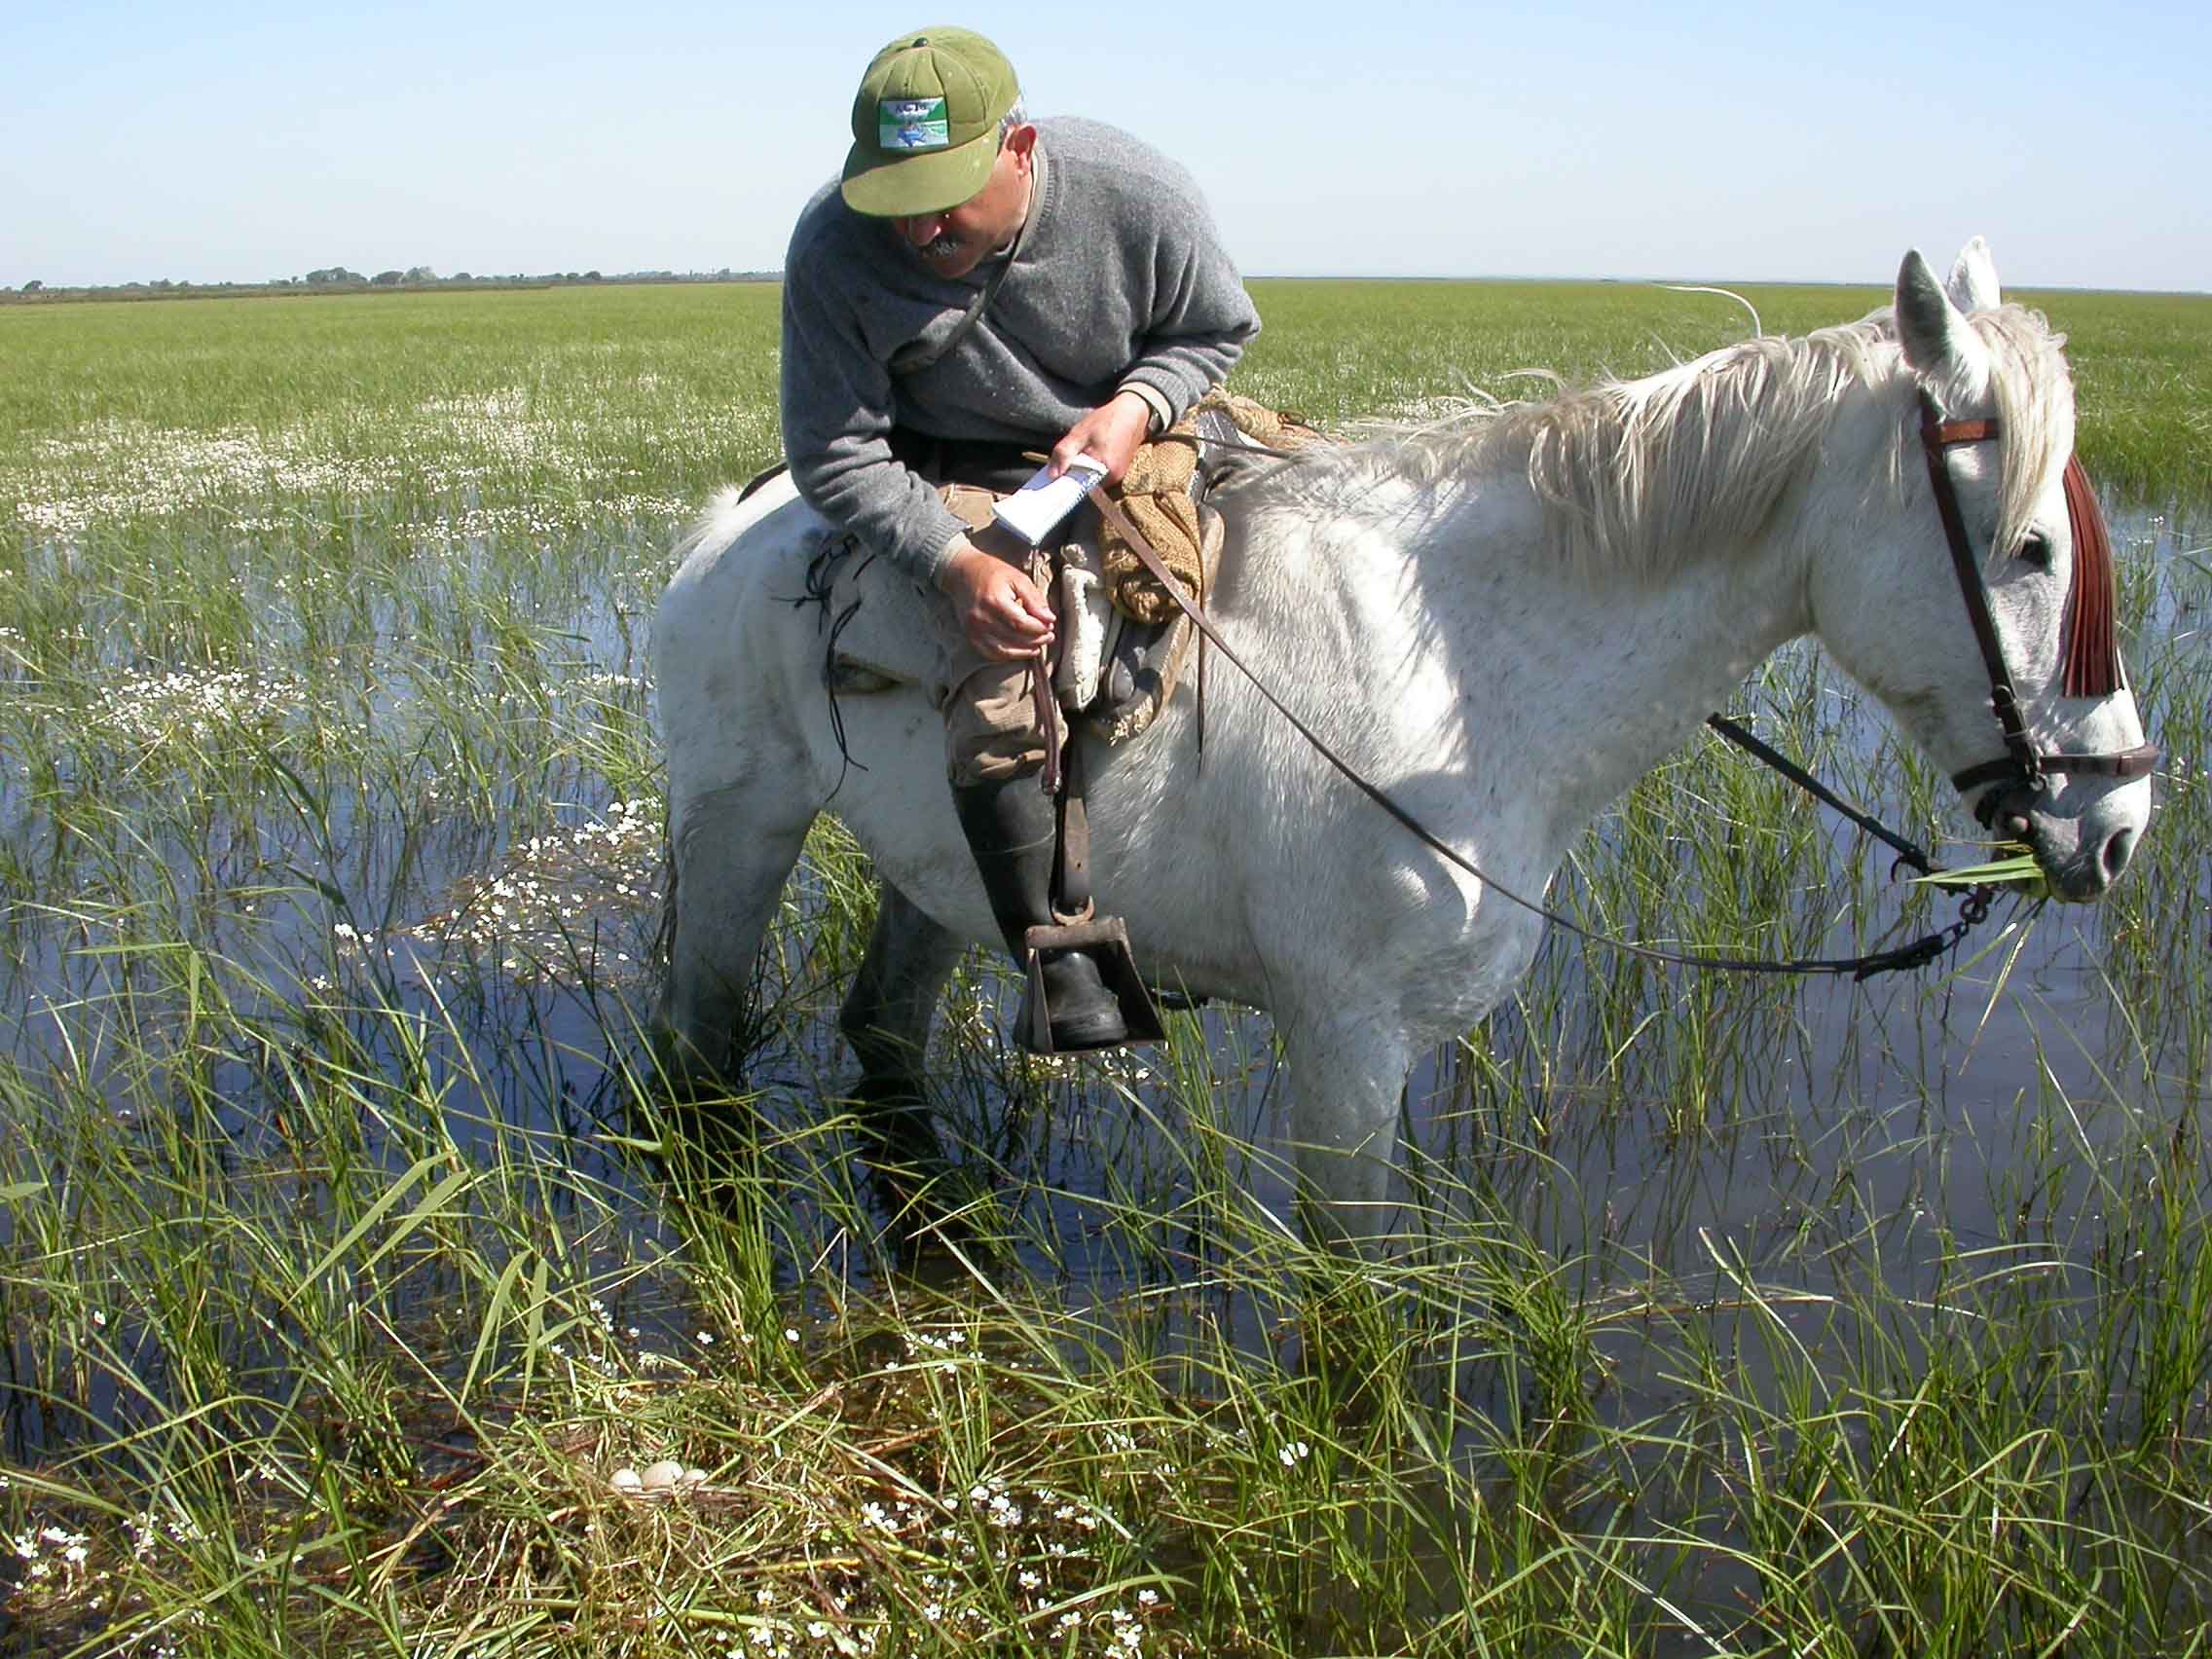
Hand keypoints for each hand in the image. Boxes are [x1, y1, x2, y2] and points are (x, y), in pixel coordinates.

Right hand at [938, 540, 1055, 659]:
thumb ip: (1034, 599)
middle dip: (1036, 640)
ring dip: (1024, 652)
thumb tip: (1049, 618)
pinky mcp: (971, 636)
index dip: (1039, 628)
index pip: (1022, 624)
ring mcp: (974, 630)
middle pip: (1015, 639)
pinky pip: (992, 654)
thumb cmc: (991, 573)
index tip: (1050, 625)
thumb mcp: (1017, 578)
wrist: (962, 573)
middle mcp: (982, 618)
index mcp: (994, 601)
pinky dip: (1009, 655)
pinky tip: (1020, 650)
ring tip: (1037, 645)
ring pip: (1004, 651)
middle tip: (1048, 636)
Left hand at [1049, 390, 1152, 485]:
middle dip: (1074, 472)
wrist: (1133, 412)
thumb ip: (1064, 454)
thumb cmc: (1107, 420)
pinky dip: (1092, 465)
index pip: (1077, 487)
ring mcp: (1118, 476)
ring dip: (1083, 468)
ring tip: (1084, 449)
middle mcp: (1113, 478)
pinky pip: (1100, 474)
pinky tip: (1092, 450)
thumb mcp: (1080, 433)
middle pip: (1084, 482)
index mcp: (1104, 470)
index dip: (1064, 481)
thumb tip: (1052, 475)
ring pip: (1092, 478)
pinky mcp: (1120, 471)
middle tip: (1070, 454)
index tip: (1054, 475)